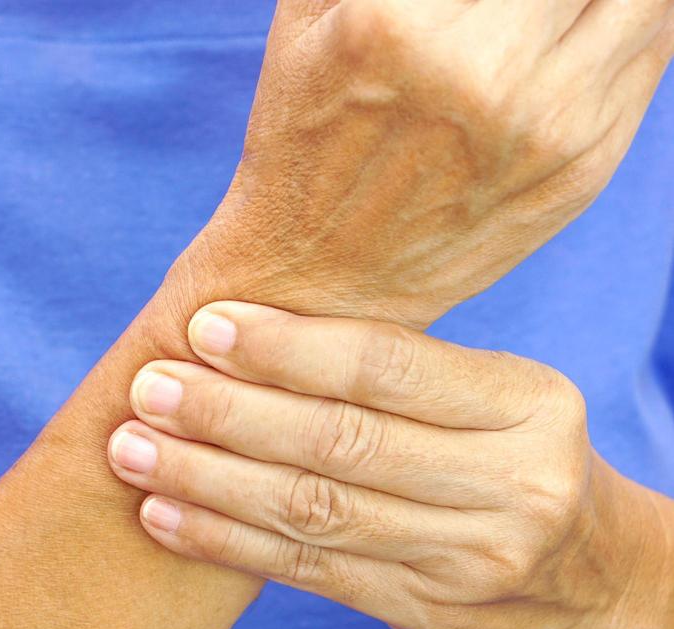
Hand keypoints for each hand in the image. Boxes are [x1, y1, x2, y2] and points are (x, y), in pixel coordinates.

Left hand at [107, 301, 673, 628]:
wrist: (591, 583)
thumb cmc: (510, 461)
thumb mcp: (494, 400)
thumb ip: (399, 371)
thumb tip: (249, 319)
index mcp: (528, 406)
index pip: (389, 369)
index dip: (287, 348)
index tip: (204, 327)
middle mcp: (510, 487)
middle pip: (341, 443)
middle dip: (229, 414)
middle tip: (148, 388)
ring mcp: (468, 562)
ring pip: (312, 512)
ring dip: (206, 480)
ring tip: (130, 451)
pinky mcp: (423, 614)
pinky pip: (305, 570)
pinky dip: (225, 541)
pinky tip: (163, 516)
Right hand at [175, 0, 673, 330]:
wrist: (317, 287)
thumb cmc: (303, 136)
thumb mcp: (308, 14)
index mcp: (397, 25)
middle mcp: (481, 74)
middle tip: (520, 3)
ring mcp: (546, 126)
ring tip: (548, 14)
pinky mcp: (586, 167)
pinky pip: (652, 51)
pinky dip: (629, 19)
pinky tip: (581, 26)